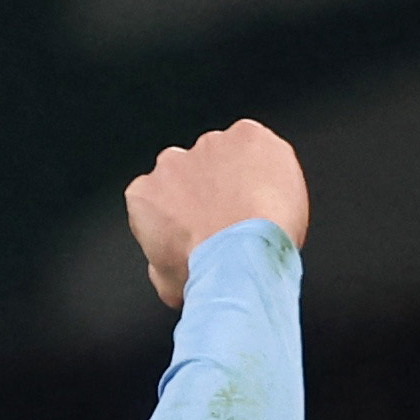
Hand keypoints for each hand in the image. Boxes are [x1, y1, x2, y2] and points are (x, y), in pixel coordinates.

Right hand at [125, 118, 309, 312]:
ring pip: (225, 154)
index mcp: (144, 195)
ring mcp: (210, 146)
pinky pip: (258, 143)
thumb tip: (170, 266)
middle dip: (209, 188)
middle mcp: (170, 163)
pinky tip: (275, 189)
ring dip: (238, 174)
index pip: (160, 196)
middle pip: (191, 170)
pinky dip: (268, 161)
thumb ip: (161, 261)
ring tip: (258, 206)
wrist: (242, 258)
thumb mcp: (166, 283)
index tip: (200, 227)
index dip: (183, 213)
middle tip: (232, 217)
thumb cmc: (207, 271)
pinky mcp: (247, 136)